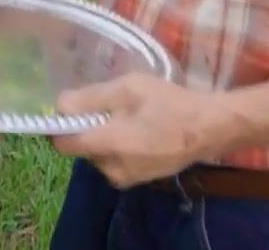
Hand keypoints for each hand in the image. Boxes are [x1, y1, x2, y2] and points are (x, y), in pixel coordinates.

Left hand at [50, 75, 229, 187]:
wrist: (208, 128)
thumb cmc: (169, 103)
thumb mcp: (129, 88)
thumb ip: (90, 98)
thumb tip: (59, 106)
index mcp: (107, 145)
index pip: (62, 145)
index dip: (60, 126)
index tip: (72, 109)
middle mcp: (111, 169)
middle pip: (81, 148)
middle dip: (89, 128)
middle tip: (113, 107)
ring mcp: (125, 178)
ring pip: (99, 155)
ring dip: (105, 137)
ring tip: (131, 117)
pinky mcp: (137, 180)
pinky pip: (115, 161)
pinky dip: (119, 147)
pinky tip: (141, 131)